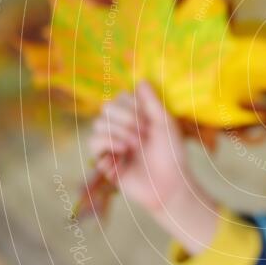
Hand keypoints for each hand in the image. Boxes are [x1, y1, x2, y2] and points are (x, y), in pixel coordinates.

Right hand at [87, 81, 220, 252]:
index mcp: (136, 115)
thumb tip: (141, 80)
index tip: (149, 120)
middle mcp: (121, 126)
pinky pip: (93, 142)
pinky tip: (123, 154)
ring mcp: (112, 142)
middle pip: (107, 108)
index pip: (120, 97)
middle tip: (144, 136)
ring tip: (136, 147)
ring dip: (119, 133)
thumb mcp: (165, 123)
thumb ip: (151, 101)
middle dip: (127, 120)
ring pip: (98, 124)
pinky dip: (108, 145)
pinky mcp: (104, 159)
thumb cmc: (171, 153)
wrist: (168, 184)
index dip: (133, 106)